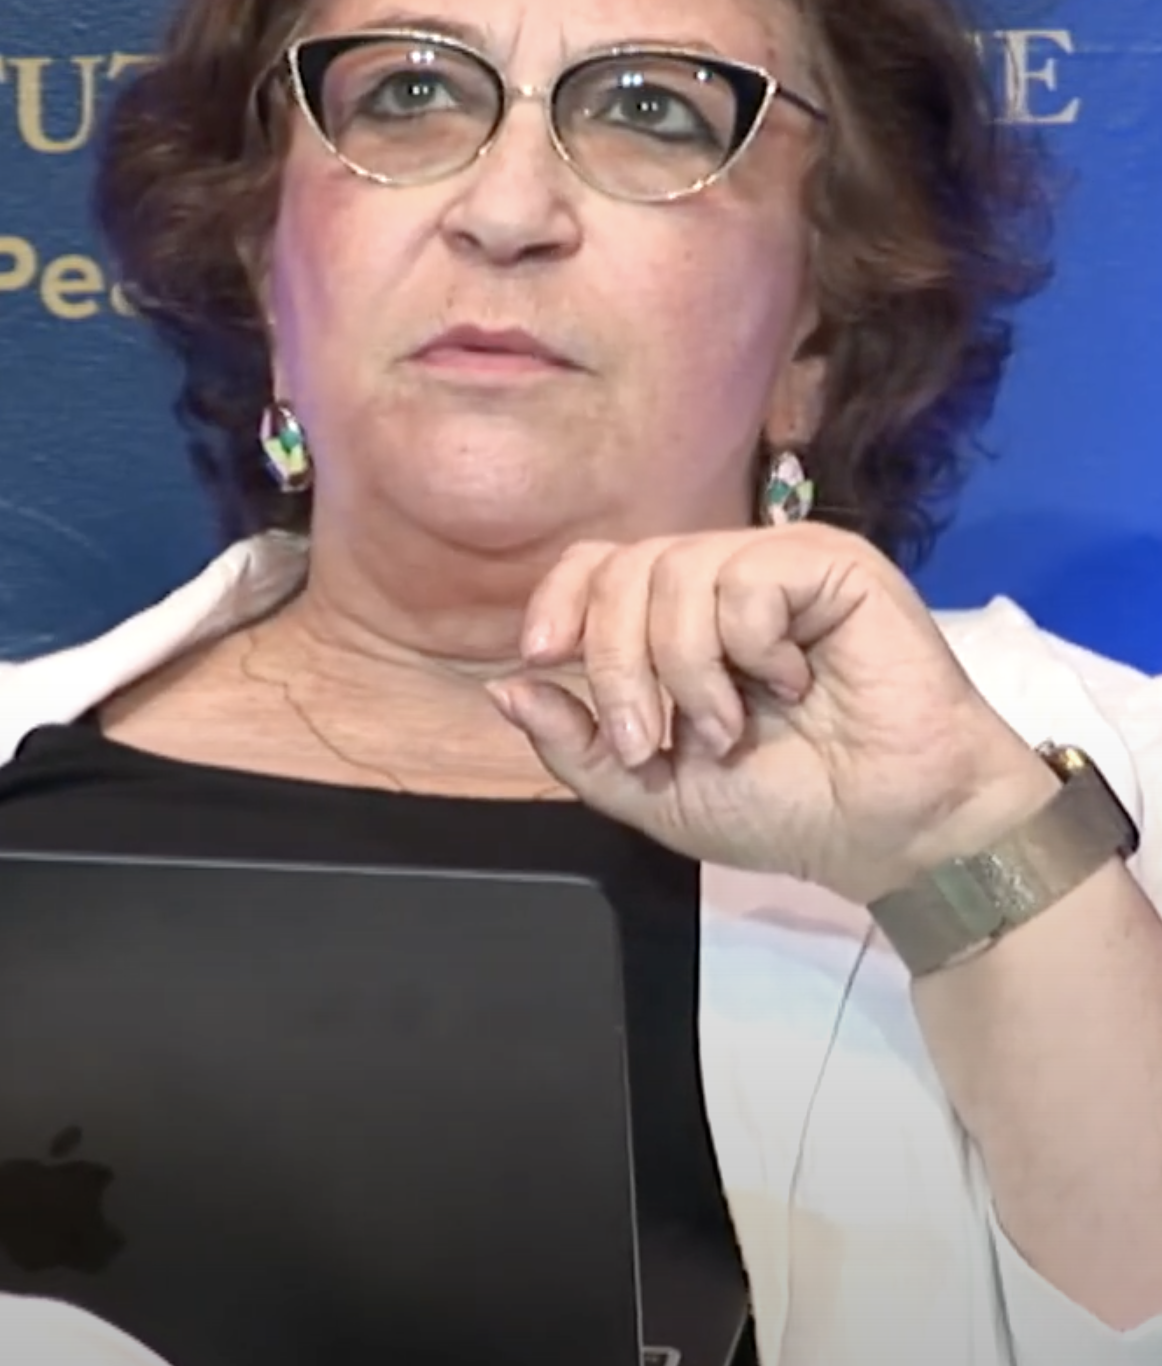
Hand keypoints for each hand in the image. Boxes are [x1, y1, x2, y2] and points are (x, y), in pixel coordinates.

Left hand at [488, 524, 1054, 904]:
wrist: (890, 830)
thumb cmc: (784, 808)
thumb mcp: (653, 790)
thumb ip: (575, 743)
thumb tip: (502, 686)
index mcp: (680, 618)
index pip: (597, 564)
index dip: (560, 600)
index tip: (545, 656)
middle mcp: (723, 575)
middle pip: (624, 569)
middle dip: (618, 664)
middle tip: (646, 742)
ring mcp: (777, 563)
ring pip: (676, 572)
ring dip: (685, 670)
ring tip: (728, 728)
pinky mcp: (830, 564)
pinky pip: (746, 578)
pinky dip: (751, 646)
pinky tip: (795, 681)